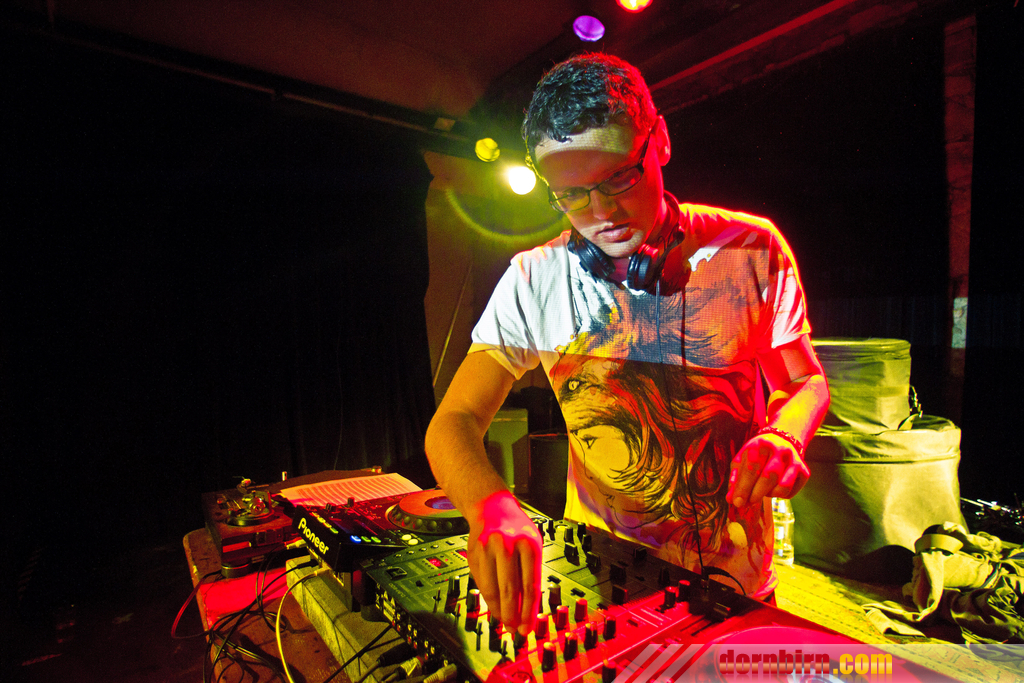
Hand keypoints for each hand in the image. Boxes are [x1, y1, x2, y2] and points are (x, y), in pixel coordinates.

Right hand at [466, 491, 541, 635]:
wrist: (492, 508)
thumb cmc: (517, 530)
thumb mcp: (532, 547)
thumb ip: (530, 576)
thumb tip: (526, 612)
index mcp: (529, 544)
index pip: (530, 586)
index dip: (528, 612)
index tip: (527, 628)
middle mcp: (508, 545)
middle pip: (510, 589)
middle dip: (512, 615)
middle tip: (514, 630)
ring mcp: (488, 548)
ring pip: (492, 589)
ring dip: (497, 610)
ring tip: (503, 621)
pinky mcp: (473, 553)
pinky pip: (480, 582)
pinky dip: (487, 598)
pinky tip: (493, 605)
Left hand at [727, 432, 808, 507]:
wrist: (782, 441)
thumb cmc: (757, 454)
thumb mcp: (742, 459)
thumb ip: (735, 478)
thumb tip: (731, 500)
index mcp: (761, 444)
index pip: (752, 467)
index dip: (743, 487)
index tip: (737, 502)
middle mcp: (780, 450)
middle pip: (768, 477)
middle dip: (756, 494)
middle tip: (748, 502)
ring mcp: (795, 460)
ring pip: (783, 486)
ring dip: (769, 495)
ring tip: (762, 492)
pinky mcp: (804, 471)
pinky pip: (791, 491)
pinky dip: (780, 496)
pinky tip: (773, 489)